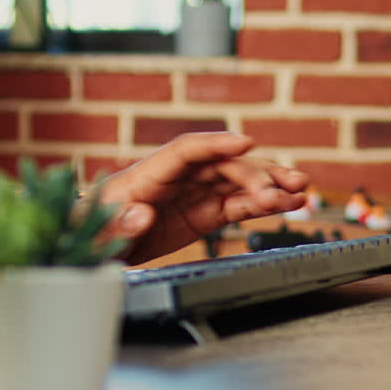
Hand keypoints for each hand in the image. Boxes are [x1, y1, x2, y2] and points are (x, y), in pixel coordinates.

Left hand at [97, 133, 309, 264]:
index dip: (215, 145)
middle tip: (282, 190)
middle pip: (221, 166)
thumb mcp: (98, 232)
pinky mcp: (202, 214)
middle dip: (254, 175)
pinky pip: (237, 205)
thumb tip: (141, 215)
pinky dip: (262, 205)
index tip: (245, 143)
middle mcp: (175, 178)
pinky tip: (288, 205)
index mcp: (146, 174)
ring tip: (301, 190)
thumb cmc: (89, 231)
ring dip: (269, 185)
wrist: (91, 246)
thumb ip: (118, 223)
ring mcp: (192, 194)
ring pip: (236, 183)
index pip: (186, 151)